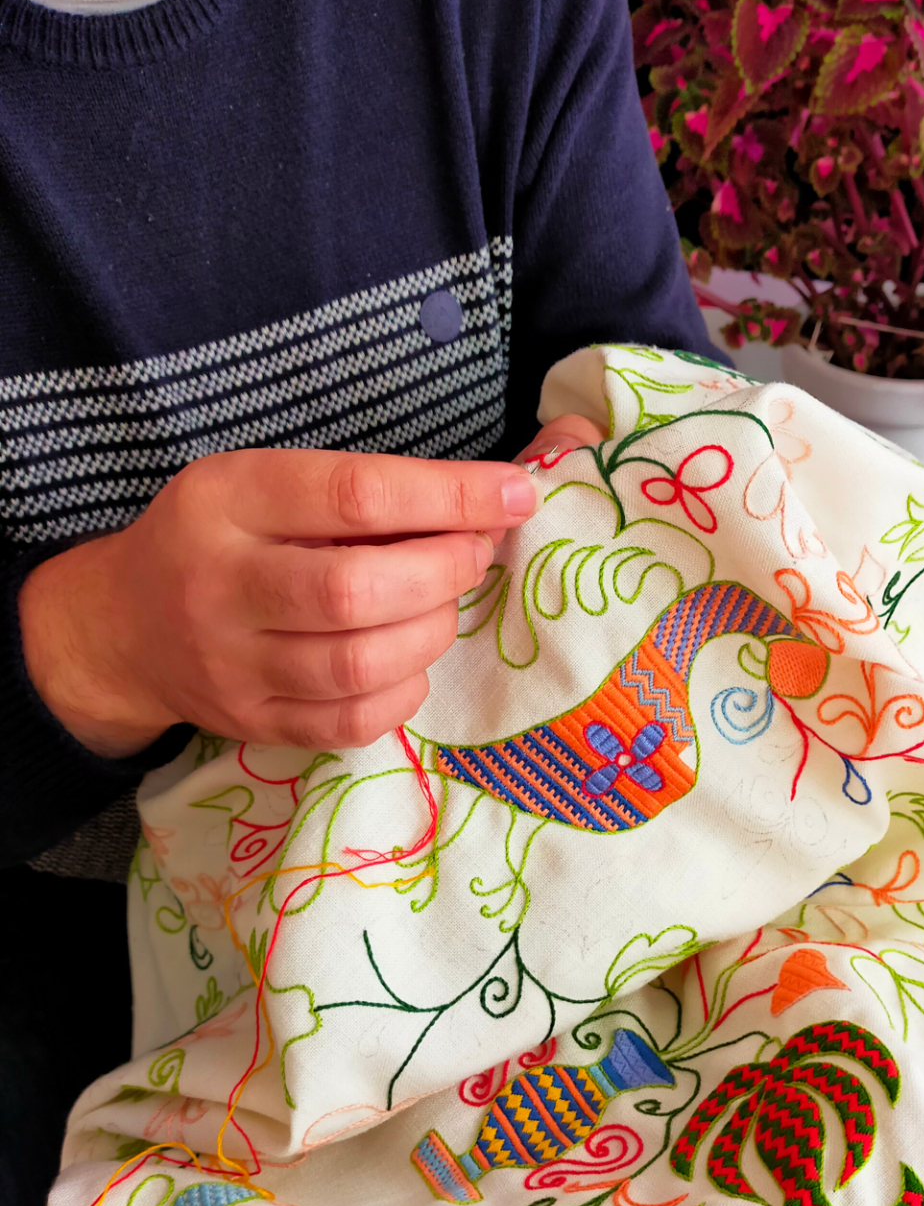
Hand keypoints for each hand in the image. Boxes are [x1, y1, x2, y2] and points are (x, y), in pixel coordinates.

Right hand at [19, 415, 606, 757]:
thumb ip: (368, 489)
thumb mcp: (269, 483)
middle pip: (358, 589)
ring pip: (361, 663)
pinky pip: (353, 719)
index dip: (450, 497)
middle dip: (446, 570)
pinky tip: (408, 657)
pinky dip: (405, 688)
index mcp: (228, 500)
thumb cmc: (226, 537)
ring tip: (441, 602)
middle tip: (475, 553)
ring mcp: (233, 665)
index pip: (355, 495)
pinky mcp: (253, 723)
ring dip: (432, 630)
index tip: (514, 494)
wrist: (126, 626)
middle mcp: (221, 584)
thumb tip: (498, 498)